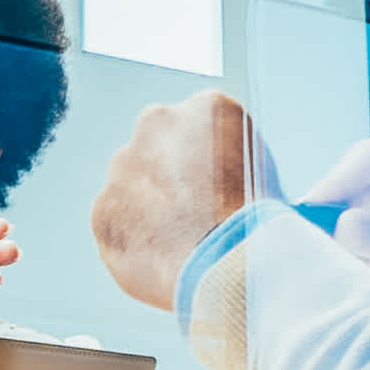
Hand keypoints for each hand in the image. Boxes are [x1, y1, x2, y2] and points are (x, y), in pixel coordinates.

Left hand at [87, 94, 255, 312]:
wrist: (229, 261)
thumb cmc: (257, 222)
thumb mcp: (266, 173)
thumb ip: (231, 162)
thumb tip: (222, 180)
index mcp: (206, 108)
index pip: (200, 130)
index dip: (209, 165)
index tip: (216, 189)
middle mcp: (158, 124)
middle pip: (160, 151)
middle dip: (172, 179)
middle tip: (195, 215)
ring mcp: (124, 166)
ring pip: (134, 187)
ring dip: (150, 209)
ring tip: (183, 243)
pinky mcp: (103, 209)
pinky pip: (117, 225)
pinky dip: (134, 241)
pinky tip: (163, 258)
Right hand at [305, 116, 369, 319]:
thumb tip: (343, 227)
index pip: (368, 158)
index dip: (336, 184)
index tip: (311, 213)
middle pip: (345, 188)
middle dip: (325, 215)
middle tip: (304, 243)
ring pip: (338, 219)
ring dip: (326, 240)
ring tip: (311, 261)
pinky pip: (345, 247)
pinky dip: (334, 259)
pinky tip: (323, 271)